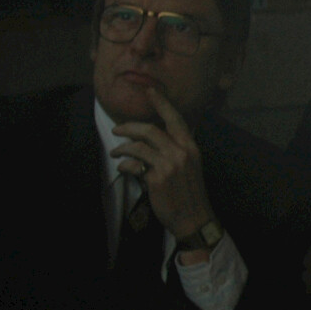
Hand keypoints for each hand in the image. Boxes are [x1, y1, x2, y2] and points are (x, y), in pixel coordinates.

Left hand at [111, 88, 215, 244]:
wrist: (194, 218)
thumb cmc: (190, 192)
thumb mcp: (189, 166)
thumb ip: (174, 151)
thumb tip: (151, 141)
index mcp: (191, 146)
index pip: (175, 119)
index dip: (162, 103)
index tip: (150, 91)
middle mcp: (181, 152)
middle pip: (150, 129)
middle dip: (128, 127)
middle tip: (117, 129)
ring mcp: (169, 165)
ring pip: (138, 146)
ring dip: (122, 148)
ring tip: (115, 152)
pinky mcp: (157, 178)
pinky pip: (134, 165)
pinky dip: (125, 165)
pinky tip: (123, 168)